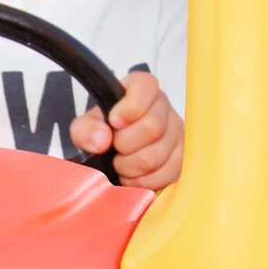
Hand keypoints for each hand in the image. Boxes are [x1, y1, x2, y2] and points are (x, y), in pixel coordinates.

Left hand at [70, 69, 183, 189]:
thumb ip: (86, 128)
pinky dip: (141, 181)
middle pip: (152, 127)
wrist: (114, 154)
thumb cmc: (105, 133)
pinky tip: (133, 175)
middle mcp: (163, 108)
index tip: (114, 122)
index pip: (146, 87)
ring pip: (155, 156)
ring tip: (121, 164)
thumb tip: (102, 139)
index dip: (129, 108)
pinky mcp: (181, 160)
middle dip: (125, 145)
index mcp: (141, 89)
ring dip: (130, 167)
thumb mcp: (87, 127)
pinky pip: (163, 176)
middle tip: (115, 149)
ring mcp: (176, 134)